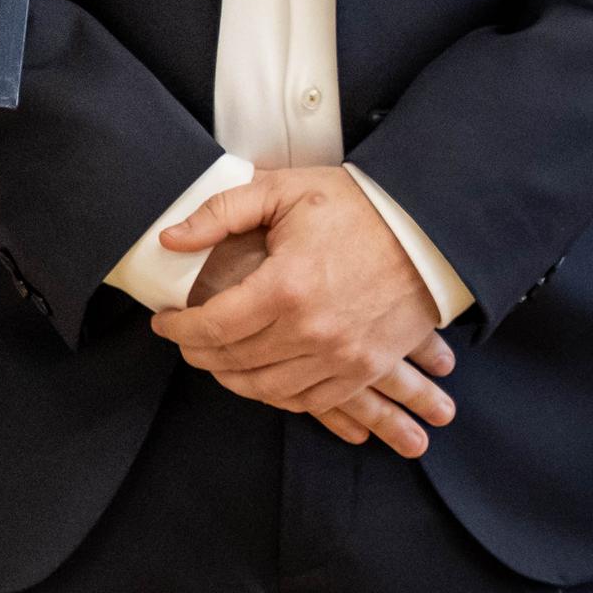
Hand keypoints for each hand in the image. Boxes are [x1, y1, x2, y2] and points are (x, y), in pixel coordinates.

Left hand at [149, 167, 457, 448]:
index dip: (178, 329)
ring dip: (233, 380)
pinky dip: (279, 397)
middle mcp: (312, 331)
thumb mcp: (282, 191)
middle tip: (185, 341)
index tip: (163, 322)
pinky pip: (312, 401)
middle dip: (199, 354)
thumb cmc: (354, 206)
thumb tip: (169, 239)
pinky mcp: (367, 368)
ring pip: (269, 390)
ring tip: (216, 361)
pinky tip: (262, 379)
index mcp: (286, 287)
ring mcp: (344, 356)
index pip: (212, 326)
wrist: (429, 232)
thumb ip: (219, 213)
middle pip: (235, 361)